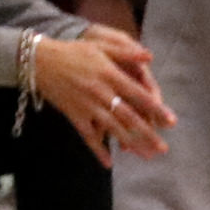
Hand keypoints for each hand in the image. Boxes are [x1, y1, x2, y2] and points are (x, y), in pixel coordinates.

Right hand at [32, 30, 173, 164]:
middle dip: (147, 134)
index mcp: (110, 75)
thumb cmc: (72, 52)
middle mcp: (101, 92)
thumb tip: (151, 56)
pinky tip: (108, 164)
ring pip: (113, 128)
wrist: (38, 61)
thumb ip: (125, 52)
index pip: (138, 95)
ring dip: (130, 144)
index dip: (156, 109)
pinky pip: (88, 136)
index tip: (171, 122)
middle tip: (163, 149)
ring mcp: (87, 106)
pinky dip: (98, 150)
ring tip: (146, 156)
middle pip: (129, 117)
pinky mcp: (74, 114)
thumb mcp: (99, 46)